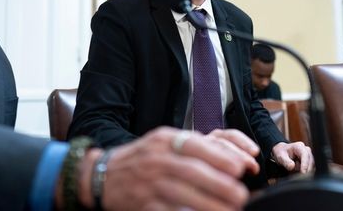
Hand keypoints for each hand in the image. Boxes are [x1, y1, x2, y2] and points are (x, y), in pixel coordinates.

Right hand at [96, 127, 252, 210]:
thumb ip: (193, 148)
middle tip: (240, 195)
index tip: (240, 168)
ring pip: (182, 193)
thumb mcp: (163, 143)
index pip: (196, 146)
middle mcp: (156, 158)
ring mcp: (148, 182)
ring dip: (208, 204)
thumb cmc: (142, 159)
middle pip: (191, 171)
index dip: (220, 157)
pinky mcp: (142, 203)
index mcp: (165, 140)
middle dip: (219, 185)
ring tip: (229, 210)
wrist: (101, 176)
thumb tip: (231, 161)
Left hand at [271, 141, 313, 172]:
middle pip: (310, 161)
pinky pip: (310, 169)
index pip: (305, 155)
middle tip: (299, 177)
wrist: (282, 152)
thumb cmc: (281, 153)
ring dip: (305, 171)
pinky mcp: (310, 161)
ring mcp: (309, 155)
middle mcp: (306, 150)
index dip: (305, 164)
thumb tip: (292, 166)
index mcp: (299, 146)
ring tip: (295, 172)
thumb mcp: (280, 156)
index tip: (303, 172)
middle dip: (306, 169)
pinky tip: (298, 173)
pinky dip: (305, 172)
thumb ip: (286, 161)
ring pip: (311, 166)